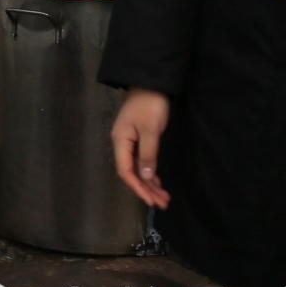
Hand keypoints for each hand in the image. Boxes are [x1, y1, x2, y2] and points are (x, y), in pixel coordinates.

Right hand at [111, 88, 170, 209]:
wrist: (151, 84)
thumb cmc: (150, 106)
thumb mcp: (151, 131)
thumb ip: (148, 155)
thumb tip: (146, 177)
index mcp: (121, 141)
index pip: (125, 171)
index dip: (138, 187)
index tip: (151, 201)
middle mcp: (122, 144)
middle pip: (132, 172)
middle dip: (147, 189)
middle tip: (163, 203)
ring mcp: (129, 141)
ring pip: (138, 168)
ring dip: (150, 183)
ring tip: (164, 197)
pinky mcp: (138, 138)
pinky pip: (142, 161)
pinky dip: (150, 173)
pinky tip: (158, 182)